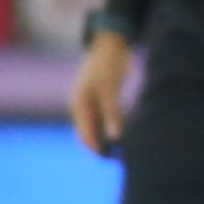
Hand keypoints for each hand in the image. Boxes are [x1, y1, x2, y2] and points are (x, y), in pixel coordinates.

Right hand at [70, 31, 134, 156]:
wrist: (112, 43)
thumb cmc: (108, 64)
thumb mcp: (109, 89)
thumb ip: (112, 113)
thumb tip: (115, 136)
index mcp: (79, 104)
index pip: (84, 132)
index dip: (95, 147)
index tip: (107, 159)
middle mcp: (83, 104)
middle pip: (89, 131)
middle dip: (100, 145)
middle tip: (116, 158)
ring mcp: (92, 100)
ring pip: (97, 125)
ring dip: (106, 136)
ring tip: (120, 150)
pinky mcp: (103, 96)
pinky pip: (105, 116)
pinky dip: (112, 125)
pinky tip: (123, 133)